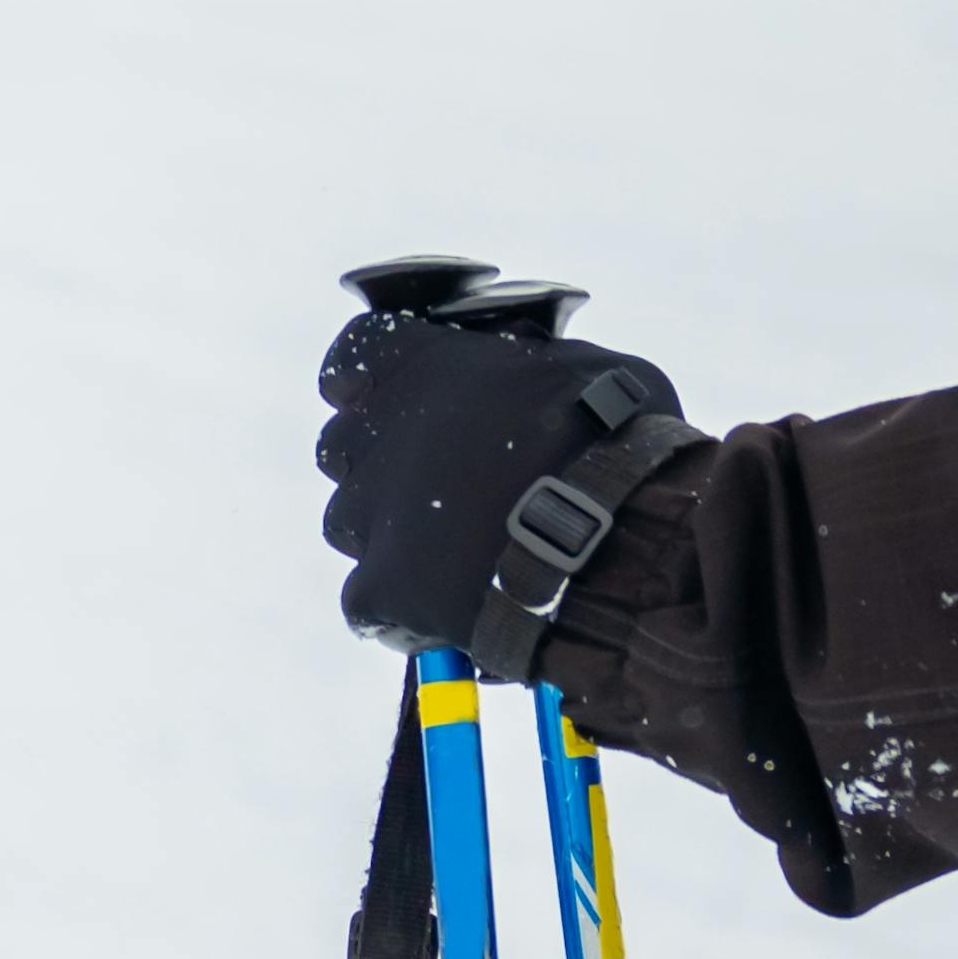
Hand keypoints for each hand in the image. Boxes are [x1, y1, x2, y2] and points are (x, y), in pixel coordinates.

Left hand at [320, 263, 703, 662]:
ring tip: (455, 552)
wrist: (614, 544)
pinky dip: (399, 605)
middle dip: (380, 460)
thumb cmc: (611, 442)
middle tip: (440, 483)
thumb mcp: (580, 366)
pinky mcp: (378, 587)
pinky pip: (367, 597)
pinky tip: (449, 607)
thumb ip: (526, 363)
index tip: (396, 396)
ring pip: (350, 520)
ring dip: (390, 532)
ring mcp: (371, 513)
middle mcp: (378, 431)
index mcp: (421, 364)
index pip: (358, 351)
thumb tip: (521, 365)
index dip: (371, 377)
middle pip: (343, 443)